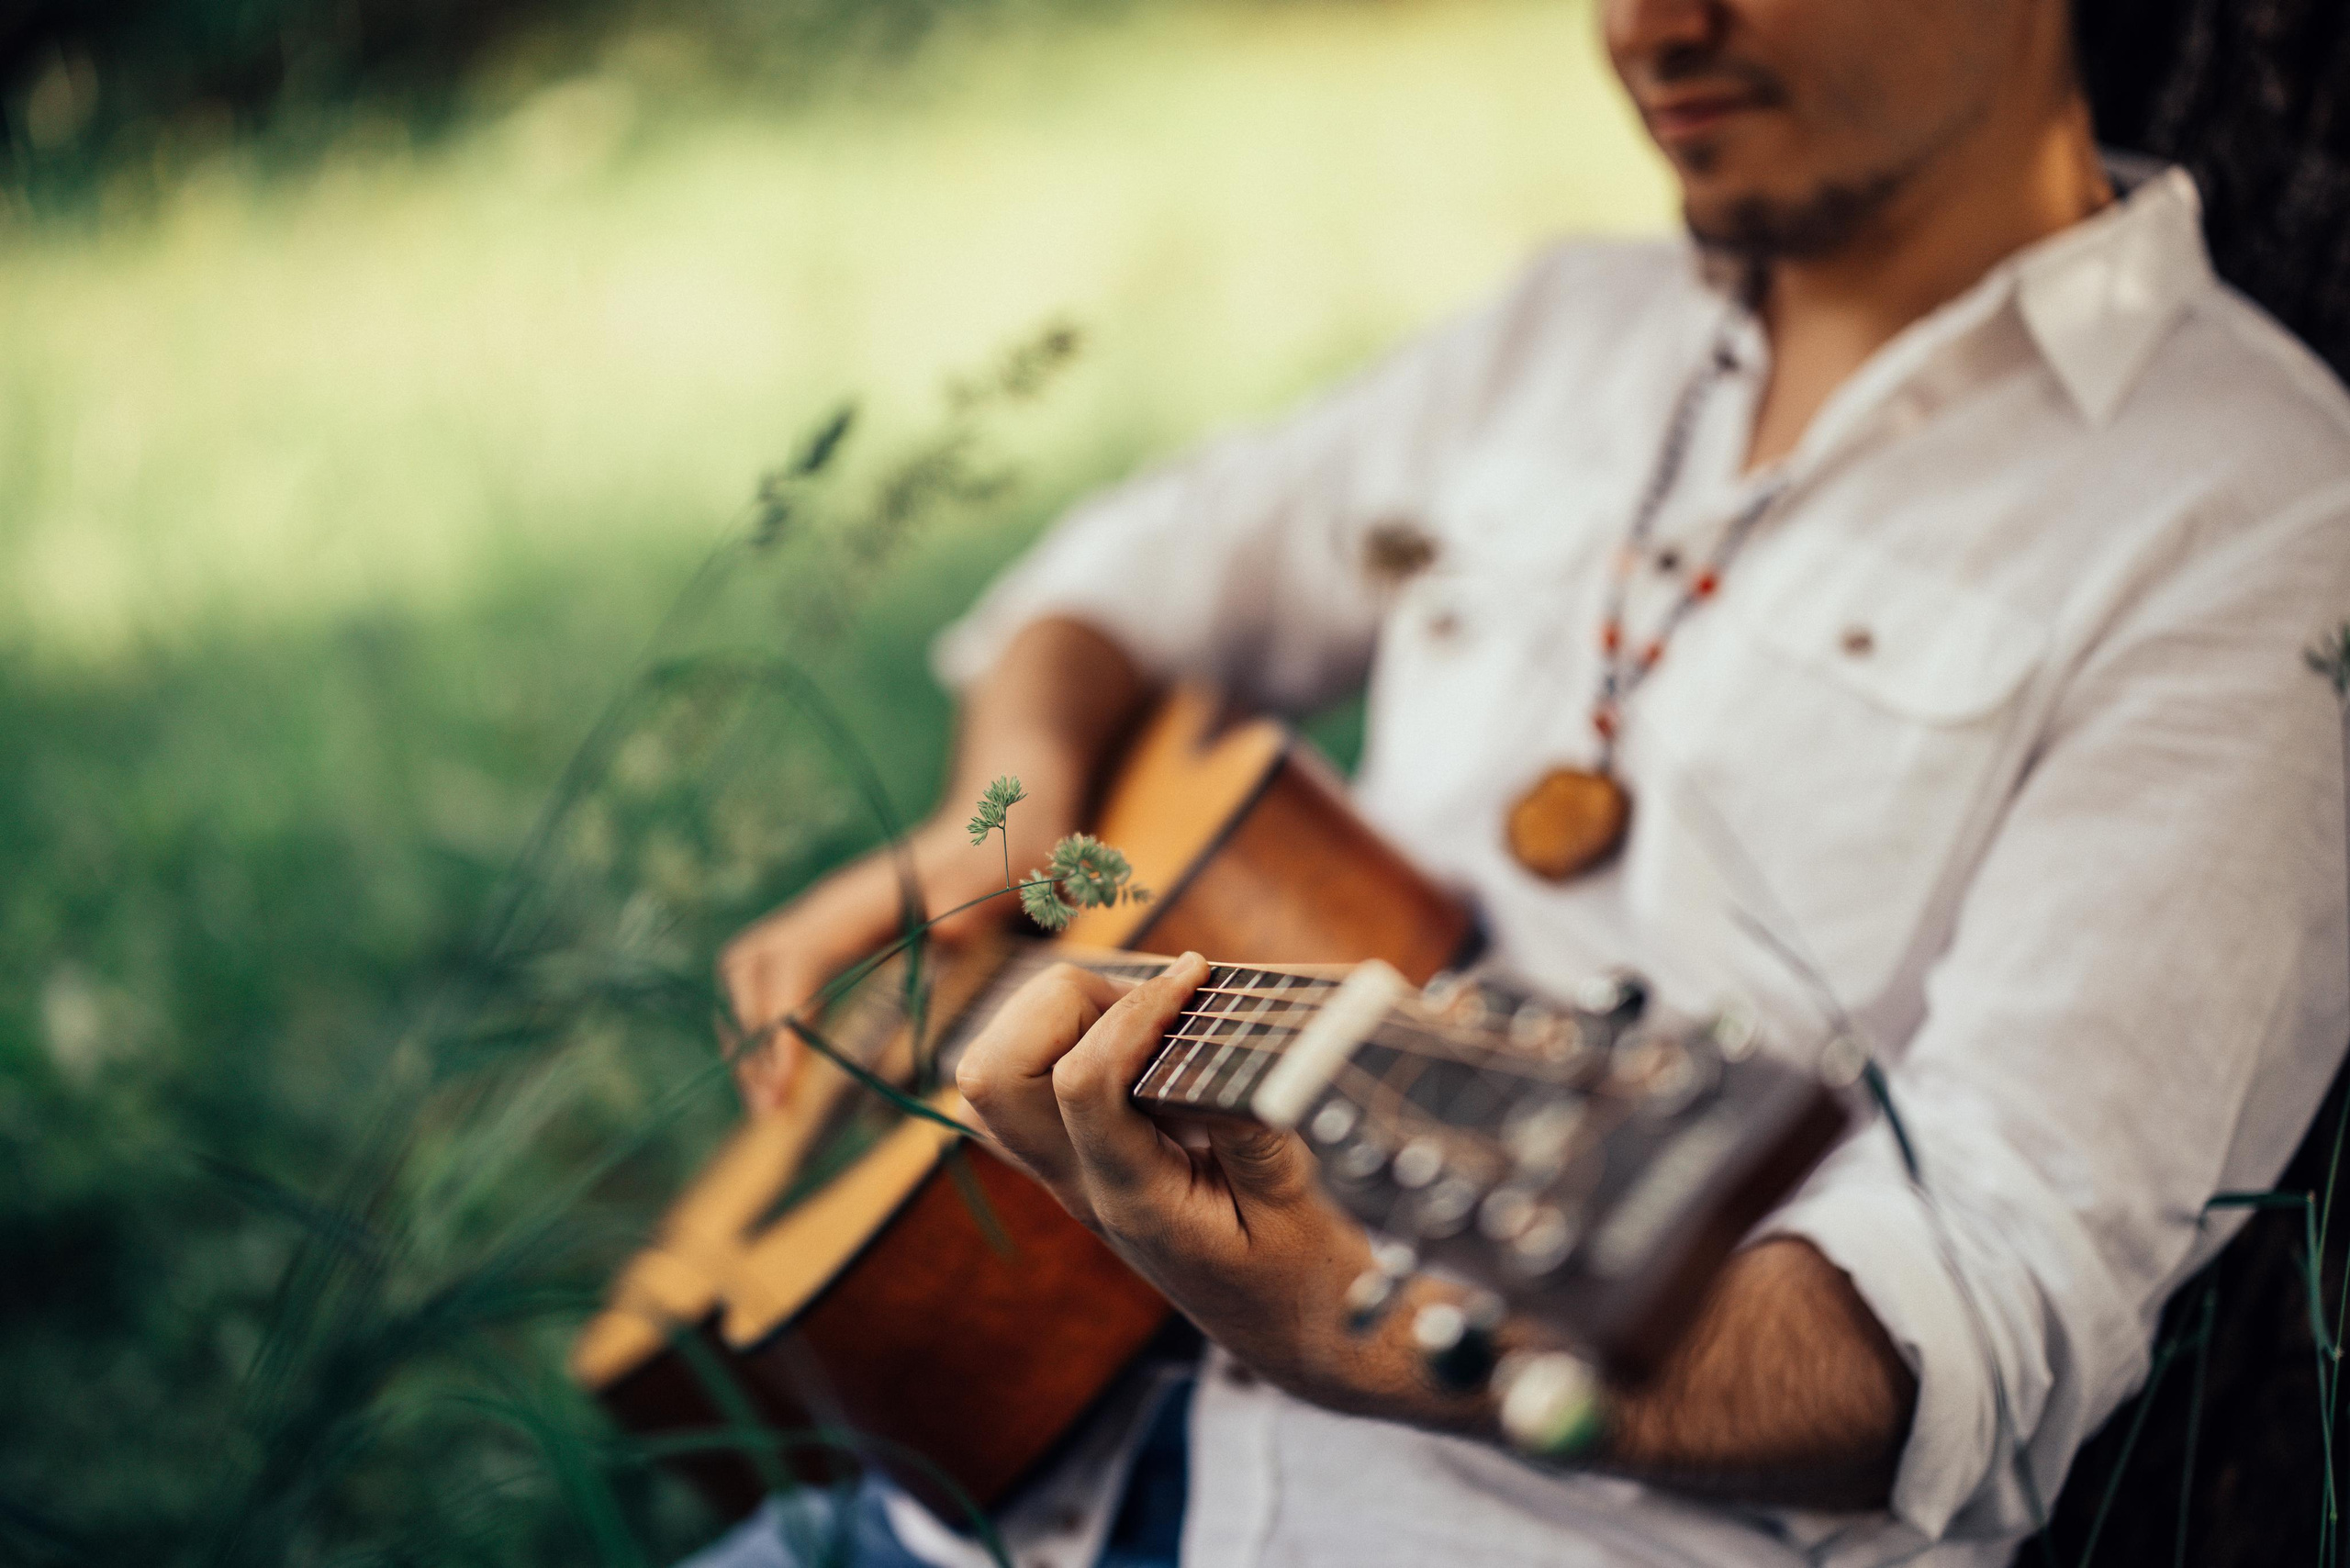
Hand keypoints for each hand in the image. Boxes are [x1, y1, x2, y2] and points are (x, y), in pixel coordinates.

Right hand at [719, 788, 1073, 1112]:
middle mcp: (831, 907)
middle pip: (753, 966)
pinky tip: (793, 1067)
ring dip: (752, 1032)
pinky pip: (778, 974)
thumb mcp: (1008, 880)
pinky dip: (770, 1020)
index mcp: (863, 900)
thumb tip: (946, 932)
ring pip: (754, 969)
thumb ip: (978, 905)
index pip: (794, 962)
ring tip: (774, 1097)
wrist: (1007, 821)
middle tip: (775, 1107)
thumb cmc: (1009, 856)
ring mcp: (828, 918)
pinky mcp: (837, 935)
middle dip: (753, 1037)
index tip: (785, 1087)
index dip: (780, 1024)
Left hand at [954, 955, 1473, 1415]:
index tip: (1198, 974)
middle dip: (1064, 1008)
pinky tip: (1134, 1045)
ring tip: (1144, 1022)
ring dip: (1053, 1020)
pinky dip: (1056, 1042)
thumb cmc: (1303, 1272)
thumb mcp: (1298, 1204)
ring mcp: (1065, 1176)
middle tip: (1153, 1009)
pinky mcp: (1073, 1163)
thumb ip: (1253, 1132)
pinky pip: (1018, 1091)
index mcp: (1134, 1199)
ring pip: (988, 1080)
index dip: (1135, 1010)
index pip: (1083, 1083)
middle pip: (993, 1077)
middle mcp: (1079, 1186)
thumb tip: (1215, 1052)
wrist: (1291, 1333)